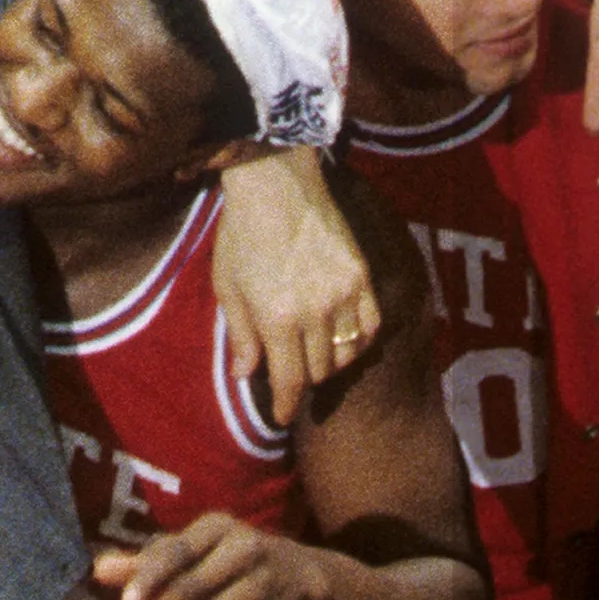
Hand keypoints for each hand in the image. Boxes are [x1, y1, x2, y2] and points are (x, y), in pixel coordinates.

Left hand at [92, 513, 329, 599]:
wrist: (298, 573)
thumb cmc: (224, 558)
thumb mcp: (190, 552)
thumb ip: (145, 563)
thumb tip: (97, 571)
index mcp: (216, 527)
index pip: (177, 552)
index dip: (151, 578)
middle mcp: (244, 548)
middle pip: (194, 588)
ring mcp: (265, 581)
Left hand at [214, 147, 378, 424]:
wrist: (276, 183)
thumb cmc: (242, 234)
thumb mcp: (228, 287)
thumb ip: (241, 335)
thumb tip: (245, 375)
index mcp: (276, 318)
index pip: (289, 380)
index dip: (286, 404)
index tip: (283, 417)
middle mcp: (315, 312)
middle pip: (318, 371)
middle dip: (302, 380)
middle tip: (291, 378)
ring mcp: (344, 294)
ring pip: (345, 353)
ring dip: (328, 364)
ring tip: (313, 358)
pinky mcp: (362, 277)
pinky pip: (370, 328)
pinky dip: (357, 342)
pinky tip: (342, 340)